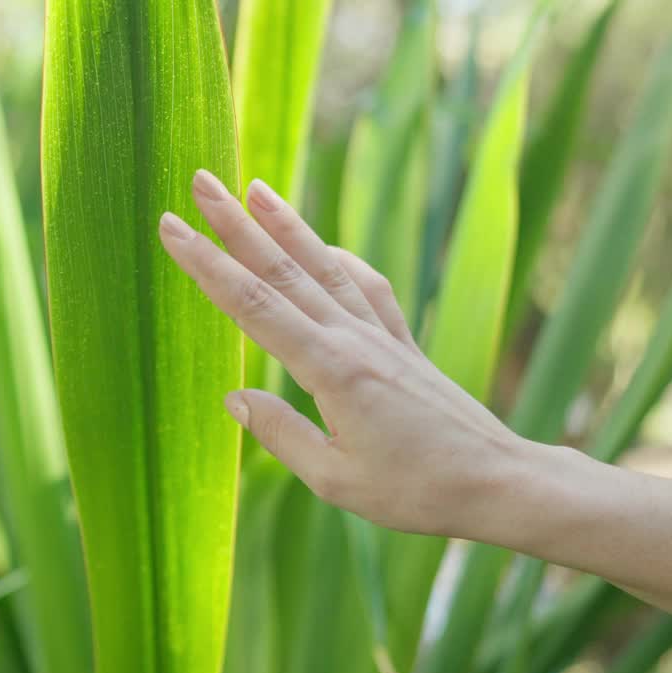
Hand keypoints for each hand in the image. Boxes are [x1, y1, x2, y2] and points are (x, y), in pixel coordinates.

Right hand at [158, 170, 527, 537]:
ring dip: (286, 225)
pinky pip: (365, 287)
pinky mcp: (400, 343)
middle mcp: (354, 339)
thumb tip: (234, 397)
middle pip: (283, 269)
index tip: (172, 228)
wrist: (499, 479)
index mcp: (331, 369)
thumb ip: (280, 434)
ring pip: (323, 267)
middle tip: (200, 182)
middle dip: (235, 224)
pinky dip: (340, 259)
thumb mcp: (335, 480)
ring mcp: (380, 336)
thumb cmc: (416, 491)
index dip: (207, 264)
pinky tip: (326, 246)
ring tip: (254, 187)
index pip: (253, 304)